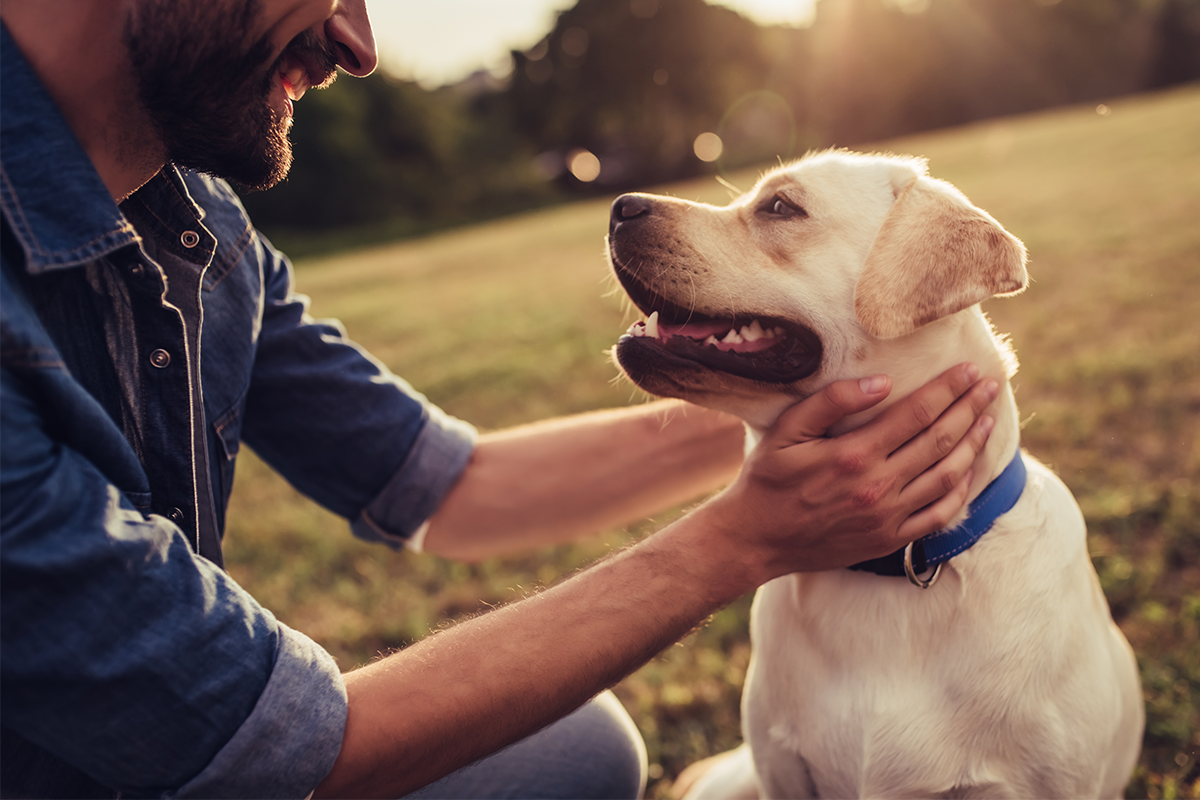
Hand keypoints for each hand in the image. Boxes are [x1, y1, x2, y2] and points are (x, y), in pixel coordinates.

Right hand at [704, 363, 998, 579]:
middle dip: (970, 409)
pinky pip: (939, 515)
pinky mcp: (889, 539)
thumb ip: (831, 402)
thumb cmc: (767, 479)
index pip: (917, 413)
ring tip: (988, 420)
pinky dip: (961, 491)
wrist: (756, 539)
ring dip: (973, 445)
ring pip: (947, 476)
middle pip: (940, 440)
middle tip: (990, 386)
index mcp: (854, 455)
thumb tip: (881, 382)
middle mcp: (878, 486)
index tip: (970, 370)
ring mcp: (888, 516)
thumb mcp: (786, 431)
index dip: (948, 389)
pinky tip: (969, 470)